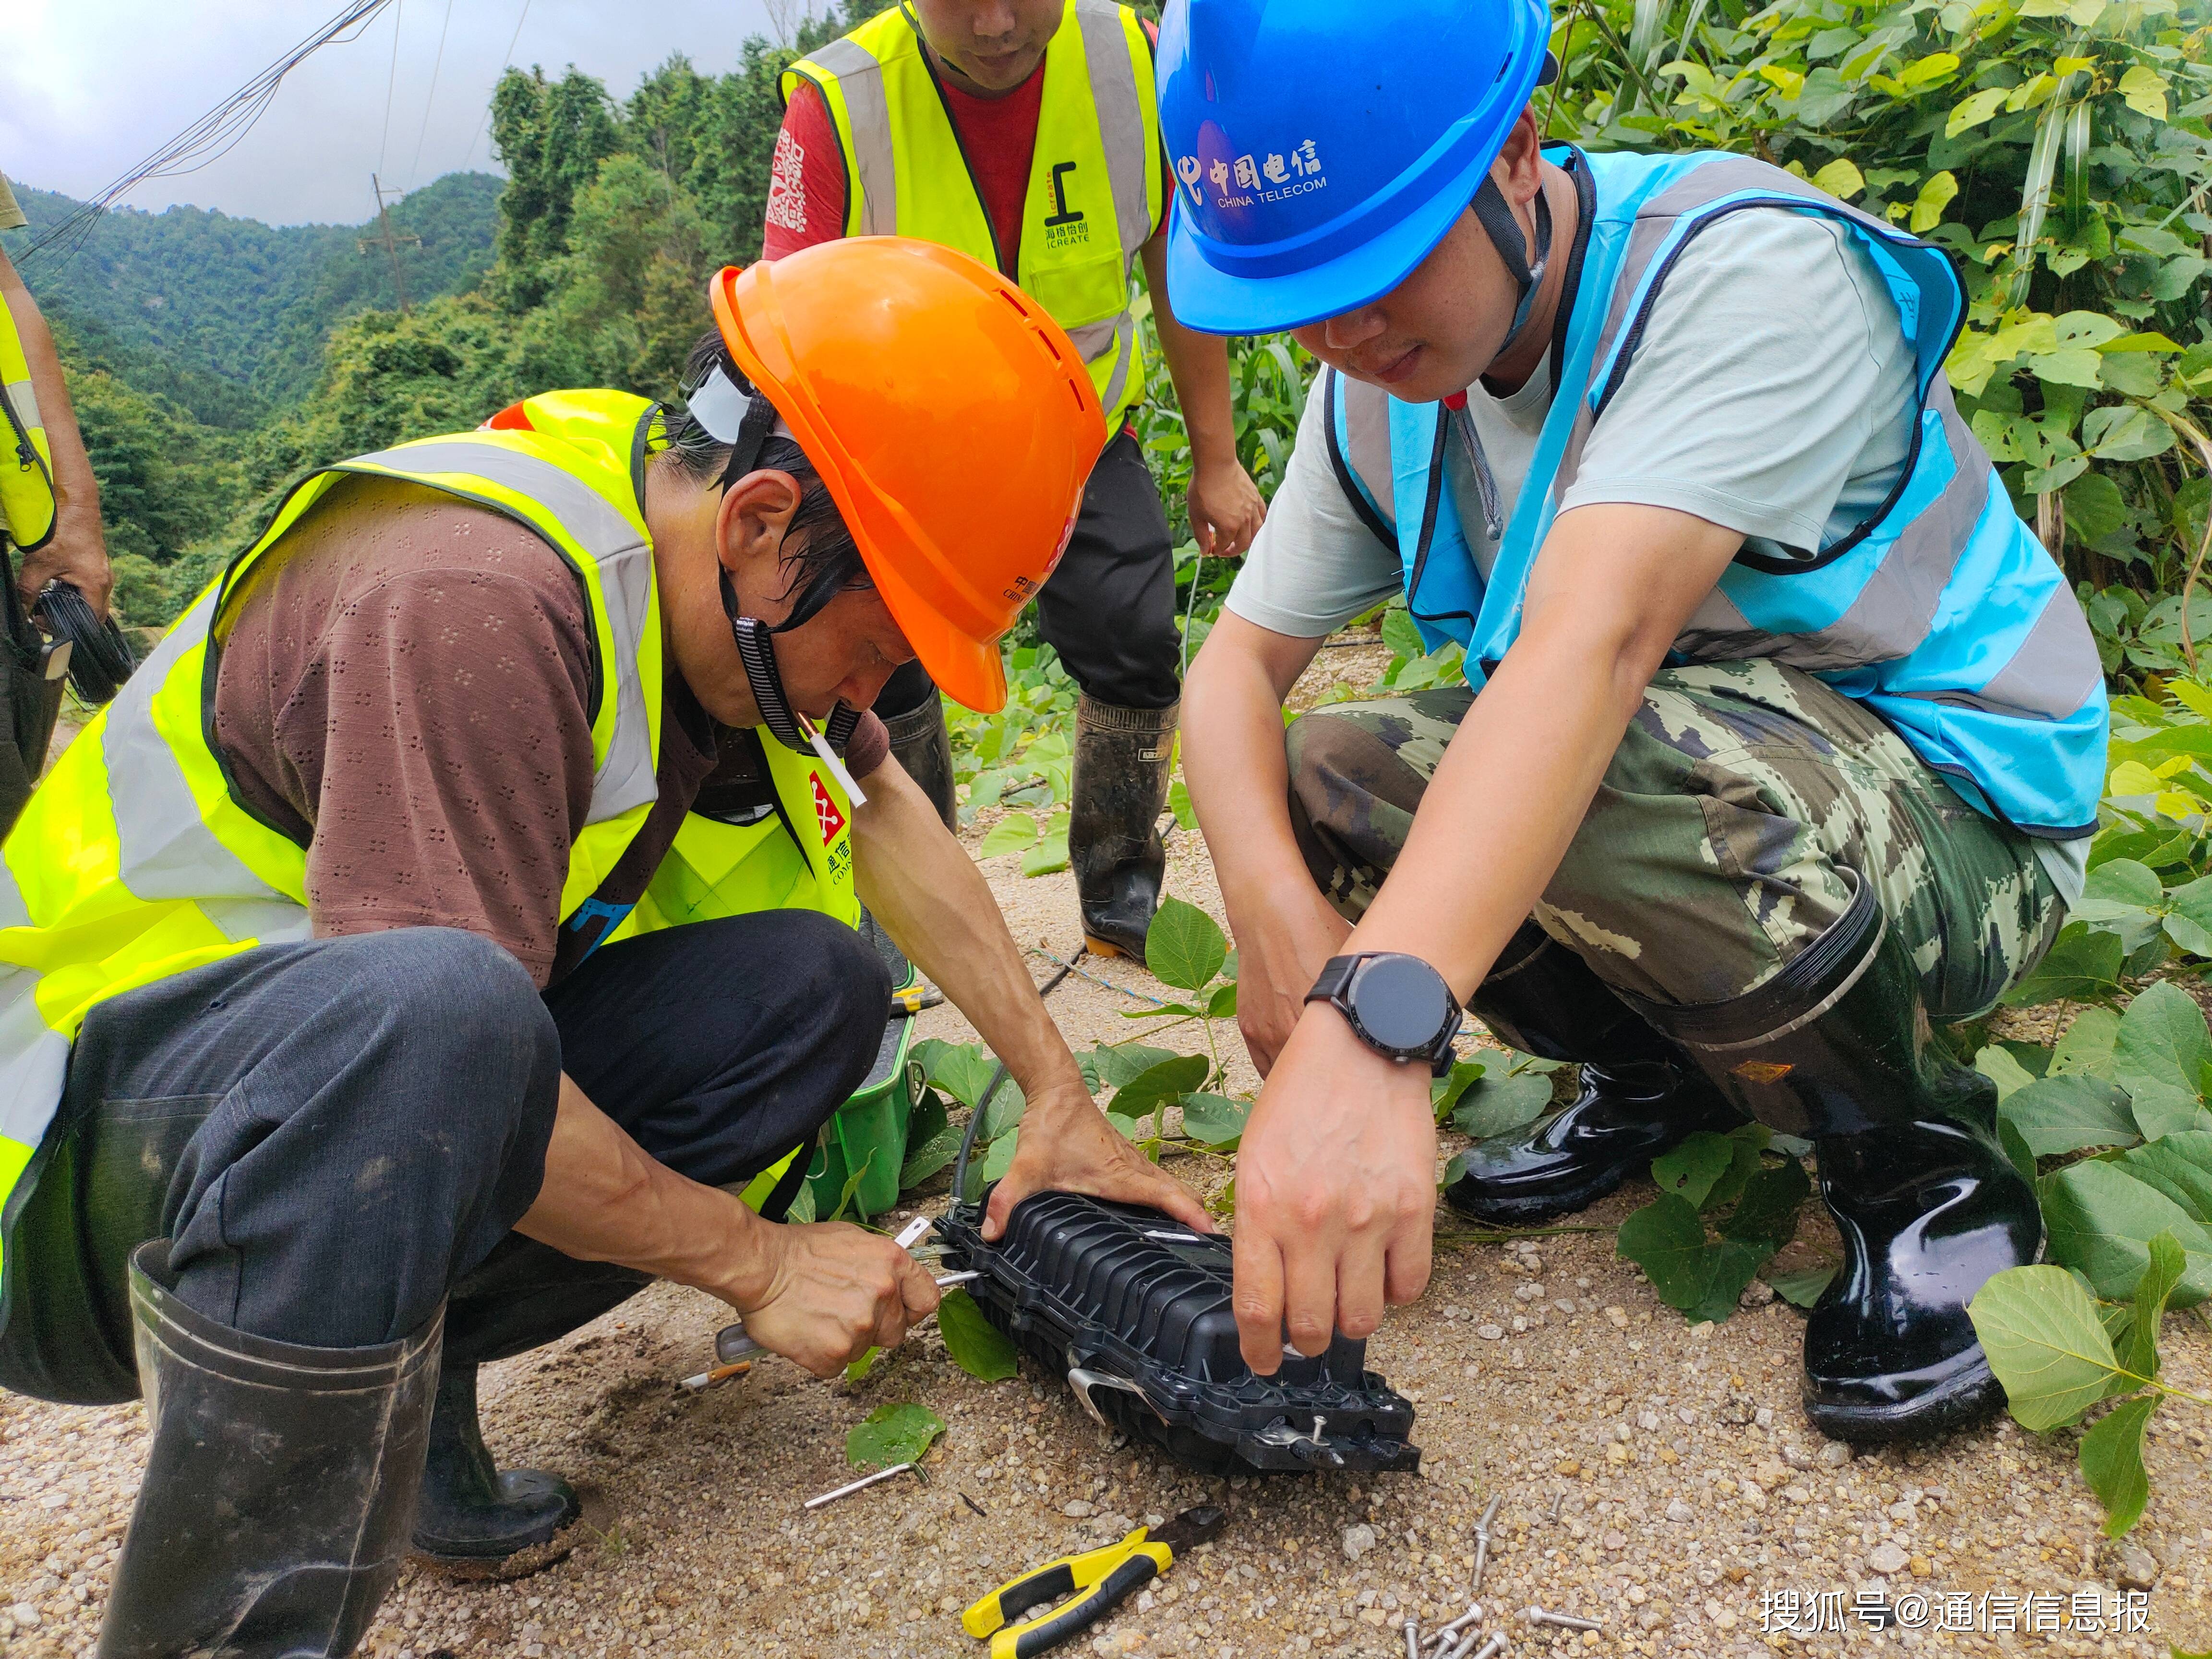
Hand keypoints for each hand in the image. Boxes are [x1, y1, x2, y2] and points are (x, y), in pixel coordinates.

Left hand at [19, 517, 112, 621]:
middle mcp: (105, 581)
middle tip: (46, 617)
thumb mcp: (39, 563)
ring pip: (93, 601)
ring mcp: (103, 573)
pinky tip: (58, 589)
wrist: (76, 505)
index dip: (69, 627)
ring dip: (74, 606)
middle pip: (94, 613)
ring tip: (49, 604)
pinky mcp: (97, 566)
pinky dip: (77, 595)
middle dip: (72, 620)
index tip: (46, 622)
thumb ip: (28, 590)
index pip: (91, 620)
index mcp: (95, 584)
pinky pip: (91, 589)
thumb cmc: (63, 531)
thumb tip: (22, 609)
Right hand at [726, 1217, 939, 1378]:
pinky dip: (821, 1355)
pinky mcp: (834, 1354)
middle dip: (874, 1327)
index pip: (927, 1299)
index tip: (902, 1312)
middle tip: (843, 1312)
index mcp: (891, 1264)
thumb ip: (881, 1265)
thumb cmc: (800, 1251)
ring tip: (818, 1316)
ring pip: (863, 1349)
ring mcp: (860, 1328)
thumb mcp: (853, 1241)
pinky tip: (807, 1332)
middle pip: (896, 1331)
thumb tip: (894, 1282)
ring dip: (843, 1340)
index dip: (913, 1309)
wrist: (762, 1267)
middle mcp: (882, 1296)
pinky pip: (836, 1366)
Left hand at [984, 1082, 1216, 1239]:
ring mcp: (1135, 1162)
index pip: (1168, 1197)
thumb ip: (1008, 1200)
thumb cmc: (1052, 1124)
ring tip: (1198, 1238)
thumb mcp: (1028, 1166)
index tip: (1210, 1233)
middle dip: (1199, 1219)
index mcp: (1122, 1175)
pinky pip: (1160, 1180)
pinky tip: (1165, 1213)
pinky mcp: (1128, 1158)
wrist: (1057, 1089)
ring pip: (1172, 1187)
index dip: (1191, 1215)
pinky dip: (1172, 1196)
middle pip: (1180, 1194)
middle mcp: (1136, 1168)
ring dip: (1187, 1207)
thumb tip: (992, 1232)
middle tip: (1212, 1248)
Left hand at [1185, 454, 1265, 560]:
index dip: (1216, 550)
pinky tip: (1250, 524)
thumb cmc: (1202, 489)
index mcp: (1229, 527)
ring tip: (1239, 539)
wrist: (1215, 465)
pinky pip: (1262, 516)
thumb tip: (1205, 551)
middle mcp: (1244, 521)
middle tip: (1224, 549)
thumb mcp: (1196, 515)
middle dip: (1232, 550)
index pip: (1225, 546)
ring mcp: (1252, 509)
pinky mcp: (1256, 498)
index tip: (1210, 548)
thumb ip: (1201, 536)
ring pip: (1256, 532)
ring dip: (1248, 540)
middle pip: (1243, 544)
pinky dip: (1258, 524)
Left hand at [1230, 1004, 1436, 1374]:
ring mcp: (1368, 1218)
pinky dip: (1394, 1293)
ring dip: (1350, 1322)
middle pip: (1311, 1326)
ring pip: (1361, 1317)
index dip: (1258, 1350)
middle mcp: (1313, 1219)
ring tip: (1343, 1303)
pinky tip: (1381, 1274)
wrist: (1361, 1048)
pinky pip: (1409, 1286)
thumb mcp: (1254, 1157)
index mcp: (1262, 1205)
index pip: (1257, 1307)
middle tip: (1305, 1336)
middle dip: (1304, 1343)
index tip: (1261, 1362)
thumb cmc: (1301, 1099)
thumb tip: (1268, 1285)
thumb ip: (1258, 1223)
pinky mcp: (1414, 1211)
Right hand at [1233, 887, 1351, 1075]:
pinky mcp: (1249, 1027)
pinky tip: (1293, 1068)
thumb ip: (1369, 1002)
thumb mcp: (1356, 970)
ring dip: (1301, 1081)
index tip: (1366, 1084)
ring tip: (1319, 1083)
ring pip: (1284, 1078)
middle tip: (1345, 1089)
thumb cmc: (1317, 933)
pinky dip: (1278, 1069)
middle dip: (1329, 1086)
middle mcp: (1290, 1035)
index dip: (1355, 1081)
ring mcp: (1266, 1034)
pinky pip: (1263, 1064)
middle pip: (1312, 1081)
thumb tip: (1391, 1019)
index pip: (1342, 1075)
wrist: (1272, 913)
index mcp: (1324, 1025)